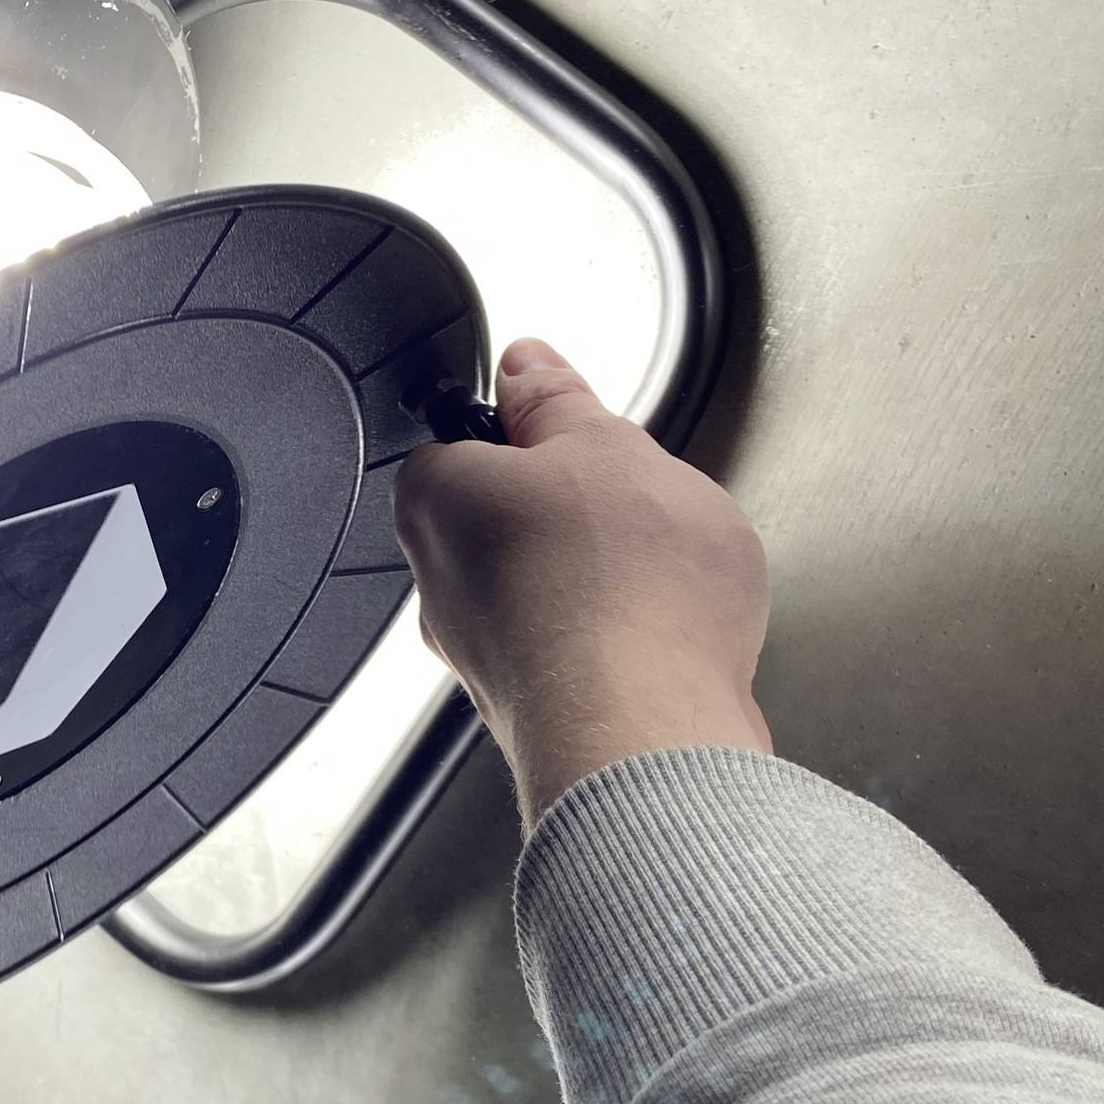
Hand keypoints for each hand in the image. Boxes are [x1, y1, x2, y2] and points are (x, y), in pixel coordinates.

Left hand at [395, 339, 771, 823]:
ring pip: (546, 592)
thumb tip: (526, 367)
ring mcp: (486, 660)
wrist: (653, 736)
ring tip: (663, 577)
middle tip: (633, 505)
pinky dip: (621, 642)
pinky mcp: (537, 714)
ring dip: (602, 581)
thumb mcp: (607, 448)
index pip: (459, 445)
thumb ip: (559, 403)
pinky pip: (580, 654)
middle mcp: (442, 589)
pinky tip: (667, 638)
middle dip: (572, 512)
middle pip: (507, 523)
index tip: (575, 437)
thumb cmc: (624, 591)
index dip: (526, 436)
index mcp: (436, 504)